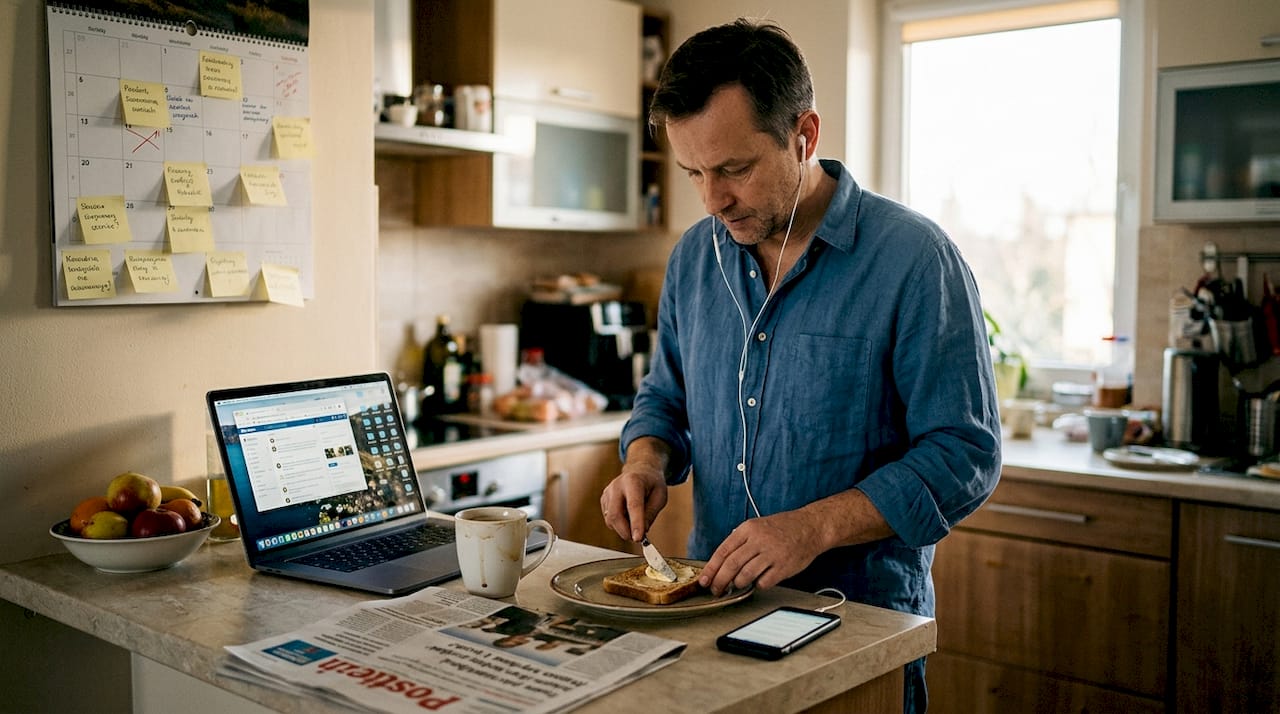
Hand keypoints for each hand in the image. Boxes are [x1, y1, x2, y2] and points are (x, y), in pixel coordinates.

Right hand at [600, 464, 666, 541]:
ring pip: (610, 520)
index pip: (633, 505)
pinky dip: (619, 524)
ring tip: (636, 523)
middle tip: (638, 538)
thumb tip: (642, 531)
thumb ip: (651, 513)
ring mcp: (608, 493)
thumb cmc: (651, 484)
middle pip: (616, 515)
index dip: (636, 523)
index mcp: (633, 481)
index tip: (638, 538)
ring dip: (623, 528)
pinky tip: (628, 516)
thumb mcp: (660, 496)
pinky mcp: (603, 500)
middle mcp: (617, 485)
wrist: (640, 471)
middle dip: (626, 531)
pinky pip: (609, 519)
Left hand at [698, 510, 825, 595]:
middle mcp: (759, 540)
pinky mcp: (783, 567)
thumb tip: (720, 562)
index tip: (704, 581)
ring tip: (737, 585)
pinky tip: (759, 581)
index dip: (711, 569)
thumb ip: (740, 541)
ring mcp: (772, 554)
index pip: (722, 551)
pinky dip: (758, 585)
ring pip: (745, 576)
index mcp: (748, 529)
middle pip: (731, 565)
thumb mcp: (757, 526)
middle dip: (720, 581)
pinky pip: (764, 583)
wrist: (810, 527)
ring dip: (738, 584)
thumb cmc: (782, 527)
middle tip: (716, 590)